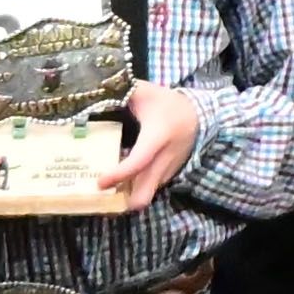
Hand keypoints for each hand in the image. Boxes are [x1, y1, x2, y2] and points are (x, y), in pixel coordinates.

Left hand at [91, 88, 205, 214]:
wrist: (199, 114)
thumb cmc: (168, 103)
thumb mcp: (145, 92)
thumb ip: (123, 91)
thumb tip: (94, 92)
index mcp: (157, 136)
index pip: (139, 161)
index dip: (119, 174)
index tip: (100, 182)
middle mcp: (164, 158)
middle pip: (147, 192)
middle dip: (127, 202)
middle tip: (104, 199)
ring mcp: (169, 168)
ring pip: (148, 192)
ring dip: (130, 195)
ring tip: (109, 190)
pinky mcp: (170, 173)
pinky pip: (151, 186)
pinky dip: (138, 187)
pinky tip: (124, 180)